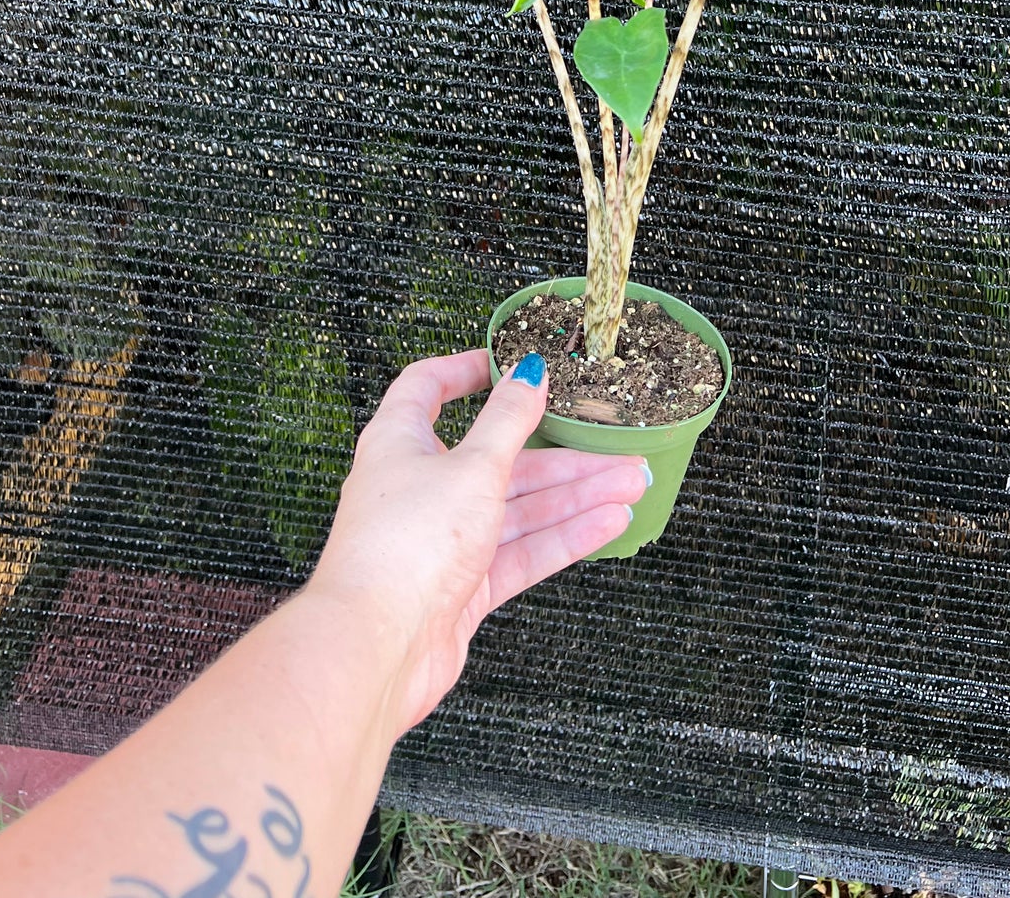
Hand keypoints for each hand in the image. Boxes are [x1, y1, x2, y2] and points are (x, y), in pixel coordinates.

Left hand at [307, 349, 648, 735]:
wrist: (377, 648)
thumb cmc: (405, 546)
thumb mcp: (471, 467)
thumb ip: (507, 421)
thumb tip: (528, 373)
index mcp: (400, 442)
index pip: (428, 388)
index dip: (469, 371)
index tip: (512, 363)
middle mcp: (420, 487)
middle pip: (498, 457)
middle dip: (560, 453)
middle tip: (612, 444)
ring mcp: (443, 540)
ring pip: (518, 508)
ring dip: (575, 496)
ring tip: (631, 484)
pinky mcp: (463, 587)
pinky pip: (521, 552)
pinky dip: (563, 537)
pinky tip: (607, 523)